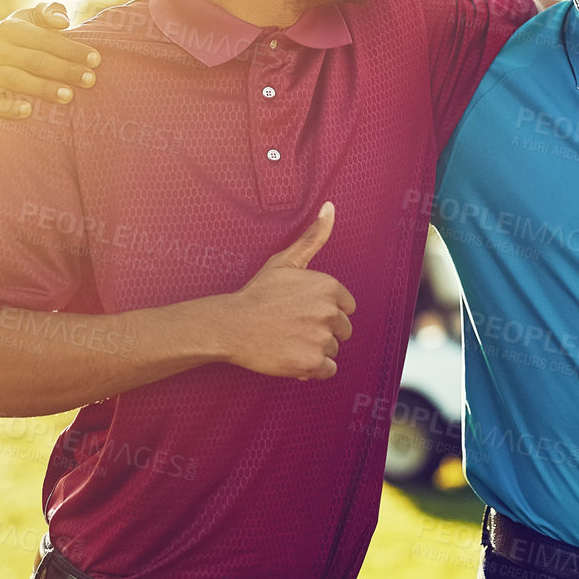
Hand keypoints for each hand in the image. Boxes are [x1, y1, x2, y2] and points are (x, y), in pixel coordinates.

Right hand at [0, 2, 100, 118]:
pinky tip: (29, 111)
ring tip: (69, 96)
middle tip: (89, 79)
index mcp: (8, 27)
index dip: (71, 49)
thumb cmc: (29, 39)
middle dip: (65, 70)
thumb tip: (62, 22)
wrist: (3, 60)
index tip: (96, 59)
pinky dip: (10, 108)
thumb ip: (50, 12)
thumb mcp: (36, 20)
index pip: (44, 39)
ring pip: (18, 80)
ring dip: (44, 89)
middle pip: (35, 60)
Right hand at [211, 203, 356, 379]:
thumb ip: (313, 237)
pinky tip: (293, 357)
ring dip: (315, 350)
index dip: (326, 312)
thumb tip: (331, 207)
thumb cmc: (257, 293)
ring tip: (289, 341)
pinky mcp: (312, 363)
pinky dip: (313, 369)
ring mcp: (322, 338)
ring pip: (333, 350)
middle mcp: (330, 312)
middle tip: (293, 328)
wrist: (232, 325)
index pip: (347, 308)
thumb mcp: (285, 261)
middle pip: (343, 330)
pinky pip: (328, 371)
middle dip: (322, 332)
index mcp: (329, 287)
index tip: (303, 312)